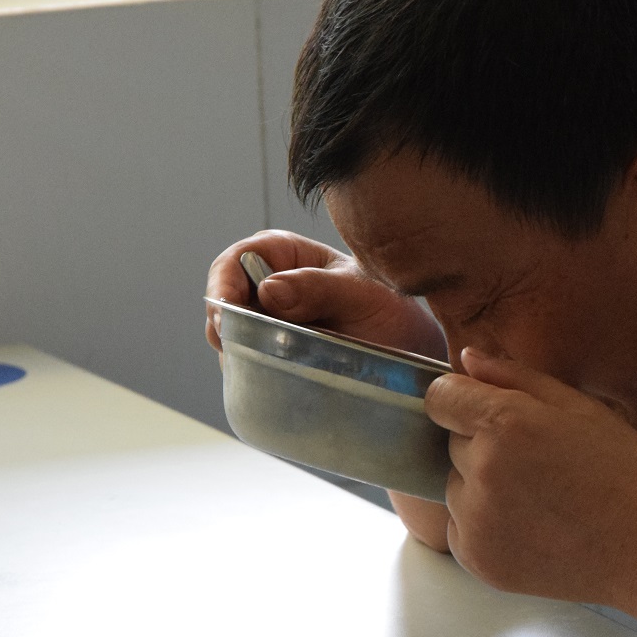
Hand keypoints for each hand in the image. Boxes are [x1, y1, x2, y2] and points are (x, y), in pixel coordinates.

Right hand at [204, 231, 445, 358]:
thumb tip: (270, 291)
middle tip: (235, 347)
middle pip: (224, 299)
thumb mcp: (364, 295)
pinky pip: (246, 364)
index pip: (240, 258)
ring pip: (231, 336)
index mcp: (289, 257)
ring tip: (265, 365)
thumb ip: (320, 288)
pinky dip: (250, 372)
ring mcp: (269, 325)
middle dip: (224, 322)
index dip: (224, 282)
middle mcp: (272, 288)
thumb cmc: (392, 315)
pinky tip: (271, 380)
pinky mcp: (271, 358)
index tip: (227, 312)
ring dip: (238, 351)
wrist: (412, 358)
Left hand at [424, 348, 636, 605]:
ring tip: (541, 499)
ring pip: (456, 487)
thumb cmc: (624, 472)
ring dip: (483, 487)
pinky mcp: (476, 559)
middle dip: (483, 445)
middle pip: (453, 443)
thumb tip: (466, 360)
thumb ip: (515, 377)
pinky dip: (485, 525)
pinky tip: (533, 527)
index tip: (488, 412)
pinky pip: (460, 527)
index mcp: (505, 424)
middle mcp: (480, 471)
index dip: (463, 400)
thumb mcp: (580, 407)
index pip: (440, 397)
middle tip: (539, 463)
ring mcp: (475, 520)